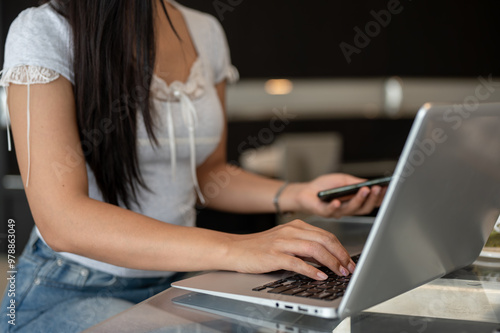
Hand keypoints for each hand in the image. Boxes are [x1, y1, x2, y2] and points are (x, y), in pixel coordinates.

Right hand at [225, 220, 355, 279]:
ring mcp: (282, 242)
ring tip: (339, 272)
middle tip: (349, 268)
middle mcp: (291, 231)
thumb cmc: (260, 247)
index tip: (349, 260)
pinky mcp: (274, 255)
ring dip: (330, 262)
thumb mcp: (285, 240)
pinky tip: (320, 276)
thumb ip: (304, 246)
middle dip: (340, 255)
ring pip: (314, 249)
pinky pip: (297, 262)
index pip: (326, 235)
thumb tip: (326, 257)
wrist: (236, 249)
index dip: (341, 248)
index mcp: (296, 226)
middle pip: (324, 240)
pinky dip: (311, 270)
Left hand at [282, 173, 386, 218]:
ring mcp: (337, 212)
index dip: (379, 197)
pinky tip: (337, 201)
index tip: (387, 189)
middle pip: (364, 208)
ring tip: (364, 189)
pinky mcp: (324, 212)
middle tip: (377, 188)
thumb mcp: (342, 180)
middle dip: (372, 198)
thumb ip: (355, 182)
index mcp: (353, 202)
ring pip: (351, 209)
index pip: (370, 201)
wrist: (305, 192)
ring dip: (359, 200)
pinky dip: (335, 206)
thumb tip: (370, 182)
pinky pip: (331, 211)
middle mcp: (347, 209)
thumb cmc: (324, 186)